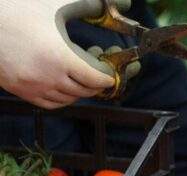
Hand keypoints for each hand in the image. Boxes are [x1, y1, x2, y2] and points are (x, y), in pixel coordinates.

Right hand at [0, 0, 131, 108]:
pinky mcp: (19, 90)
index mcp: (59, 58)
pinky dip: (62, 97)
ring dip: (78, 90)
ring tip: (79, 75)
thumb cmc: (18, 9)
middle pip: (84, 91)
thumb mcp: (57, 3)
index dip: (106, 77)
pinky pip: (50, 104)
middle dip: (94, 82)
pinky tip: (63, 84)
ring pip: (68, 99)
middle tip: (96, 70)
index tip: (110, 73)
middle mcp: (47, 77)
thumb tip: (116, 5)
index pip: (95, 79)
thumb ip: (90, 6)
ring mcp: (32, 86)